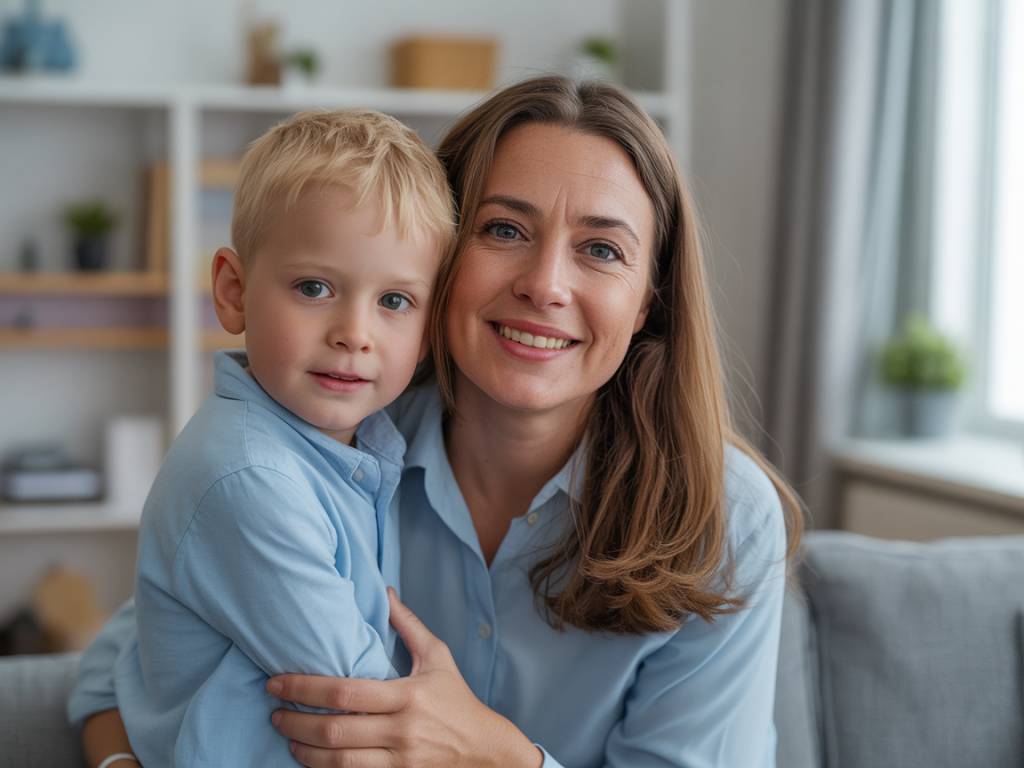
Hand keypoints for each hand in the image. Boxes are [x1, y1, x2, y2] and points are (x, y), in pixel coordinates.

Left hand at [268, 588, 542, 767]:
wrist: (485, 752)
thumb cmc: (458, 700)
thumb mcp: (437, 657)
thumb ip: (408, 626)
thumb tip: (384, 592)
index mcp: (407, 695)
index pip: (344, 693)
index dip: (303, 689)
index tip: (277, 684)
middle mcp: (401, 730)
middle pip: (334, 730)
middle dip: (295, 722)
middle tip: (274, 713)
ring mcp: (400, 761)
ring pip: (338, 761)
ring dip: (305, 750)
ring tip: (287, 736)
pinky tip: (311, 760)